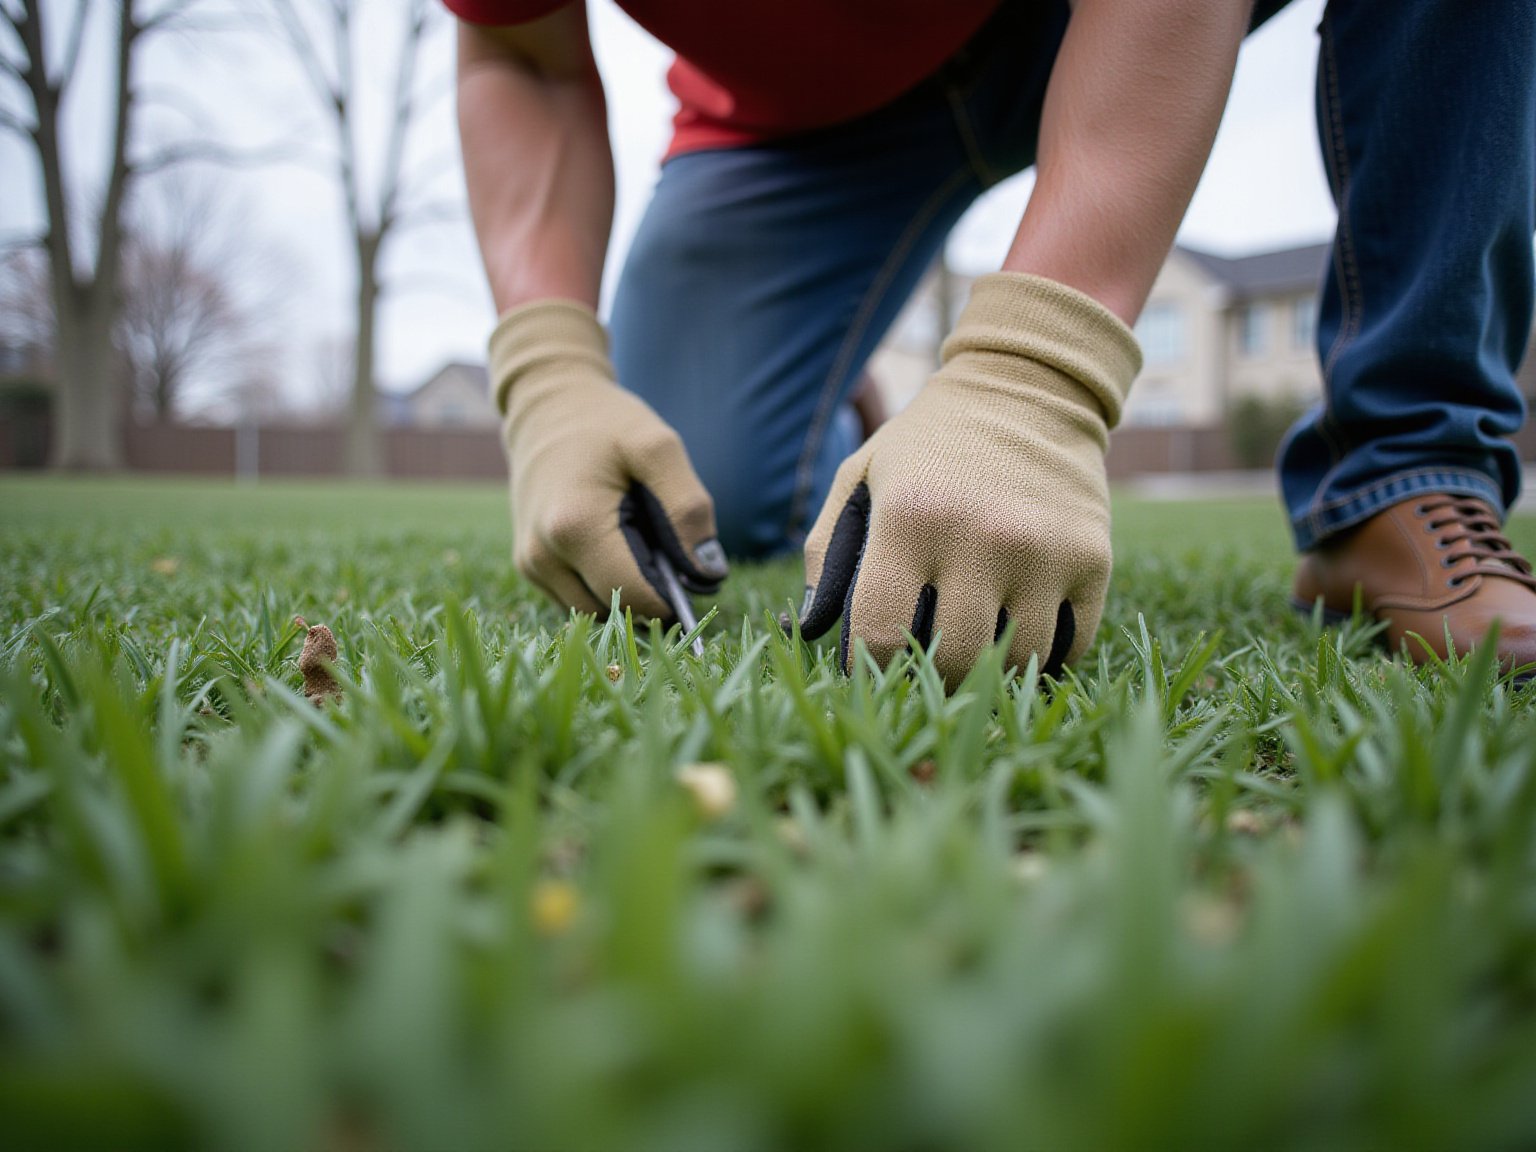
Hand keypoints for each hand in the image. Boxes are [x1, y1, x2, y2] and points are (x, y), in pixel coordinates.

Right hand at [490, 300, 727, 618]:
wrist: (546, 404)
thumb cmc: (607, 423)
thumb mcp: (658, 448)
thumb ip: (688, 508)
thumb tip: (708, 572)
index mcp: (575, 527)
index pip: (634, 597)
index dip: (671, 597)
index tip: (691, 574)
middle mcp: (543, 555)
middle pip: (613, 611)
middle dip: (647, 593)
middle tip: (662, 548)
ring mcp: (531, 564)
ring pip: (592, 612)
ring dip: (622, 591)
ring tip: (635, 540)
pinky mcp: (528, 565)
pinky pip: (575, 598)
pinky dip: (601, 584)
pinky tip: (612, 544)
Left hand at [797, 273, 1140, 686]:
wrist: (1027, 388)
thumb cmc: (927, 445)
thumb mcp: (860, 476)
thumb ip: (827, 553)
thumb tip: (807, 630)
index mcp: (911, 520)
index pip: (881, 634)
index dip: (870, 664)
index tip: (873, 662)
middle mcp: (981, 538)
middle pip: (954, 660)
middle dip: (932, 676)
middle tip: (924, 665)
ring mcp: (1044, 553)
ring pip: (1016, 662)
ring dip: (989, 669)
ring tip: (970, 650)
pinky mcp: (1093, 560)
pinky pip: (1068, 646)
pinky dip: (1041, 657)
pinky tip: (1016, 633)